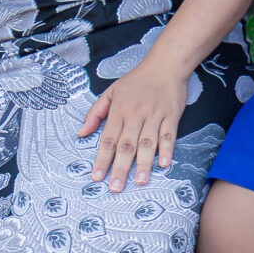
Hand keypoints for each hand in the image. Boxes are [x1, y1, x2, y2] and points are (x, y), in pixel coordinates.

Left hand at [77, 58, 188, 190]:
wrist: (166, 64)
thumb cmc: (137, 79)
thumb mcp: (111, 91)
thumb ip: (95, 113)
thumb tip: (82, 133)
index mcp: (119, 111)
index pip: (108, 139)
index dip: (102, 159)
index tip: (97, 177)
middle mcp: (136, 115)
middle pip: (126, 145)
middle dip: (120, 168)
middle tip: (116, 187)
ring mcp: (155, 116)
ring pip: (148, 143)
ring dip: (144, 163)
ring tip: (140, 181)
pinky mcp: (172, 116)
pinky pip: (169, 135)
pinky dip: (167, 150)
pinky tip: (164, 164)